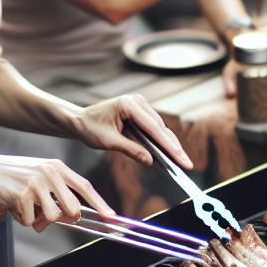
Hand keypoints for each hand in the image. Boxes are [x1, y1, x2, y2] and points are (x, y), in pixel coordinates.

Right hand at [0, 152, 113, 231]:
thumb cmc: (10, 176)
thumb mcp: (37, 175)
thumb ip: (56, 191)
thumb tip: (72, 215)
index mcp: (56, 166)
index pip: (85, 187)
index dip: (100, 204)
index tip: (112, 218)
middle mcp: (49, 173)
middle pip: (72, 209)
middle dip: (62, 218)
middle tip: (44, 213)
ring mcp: (36, 184)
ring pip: (52, 218)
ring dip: (37, 219)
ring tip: (23, 206)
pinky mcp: (21, 196)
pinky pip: (30, 222)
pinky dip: (21, 219)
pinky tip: (12, 205)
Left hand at [73, 94, 192, 170]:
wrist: (79, 120)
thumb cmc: (90, 128)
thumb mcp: (109, 142)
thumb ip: (131, 150)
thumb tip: (151, 161)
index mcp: (129, 104)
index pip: (153, 128)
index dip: (169, 145)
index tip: (180, 159)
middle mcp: (138, 102)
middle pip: (161, 128)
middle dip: (174, 148)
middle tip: (186, 165)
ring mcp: (141, 106)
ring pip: (161, 129)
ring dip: (170, 146)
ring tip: (182, 163)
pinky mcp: (141, 113)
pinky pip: (155, 129)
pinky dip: (162, 142)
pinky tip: (171, 155)